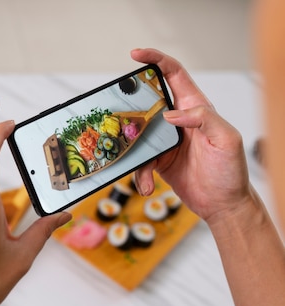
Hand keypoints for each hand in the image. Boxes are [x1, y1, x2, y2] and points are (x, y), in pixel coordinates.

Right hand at [131, 48, 252, 225]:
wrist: (223, 205)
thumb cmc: (230, 171)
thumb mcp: (225, 139)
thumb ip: (203, 119)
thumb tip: (172, 114)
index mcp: (196, 108)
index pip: (174, 74)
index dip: (155, 60)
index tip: (136, 55)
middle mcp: (178, 121)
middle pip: (147, 102)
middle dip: (130, 106)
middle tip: (119, 112)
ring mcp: (165, 141)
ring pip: (137, 135)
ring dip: (134, 151)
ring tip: (144, 169)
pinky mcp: (158, 160)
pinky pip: (139, 162)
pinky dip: (141, 176)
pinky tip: (148, 186)